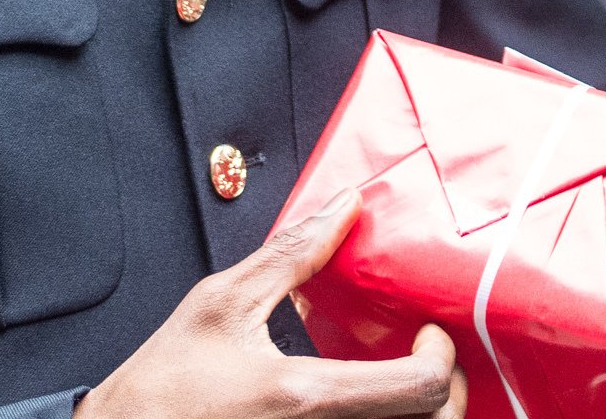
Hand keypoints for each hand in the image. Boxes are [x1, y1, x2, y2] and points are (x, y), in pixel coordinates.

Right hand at [77, 189, 466, 418]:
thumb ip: (292, 255)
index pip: (416, 389)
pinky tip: (373, 400)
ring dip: (420, 412)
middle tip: (425, 357)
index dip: (440, 358)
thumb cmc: (160, 386)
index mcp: (303, 397)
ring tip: (403, 379)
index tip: (428, 332)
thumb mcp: (221, 303)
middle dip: (445, 391)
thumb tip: (345, 207)